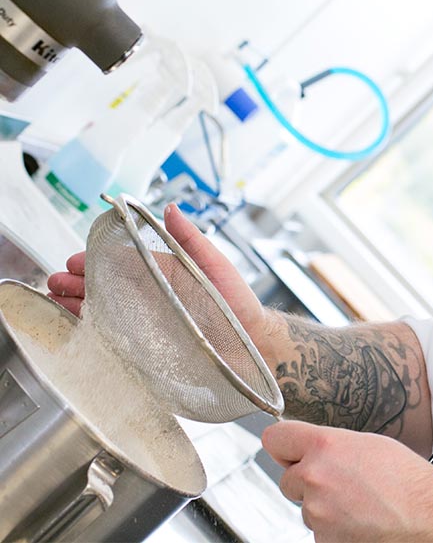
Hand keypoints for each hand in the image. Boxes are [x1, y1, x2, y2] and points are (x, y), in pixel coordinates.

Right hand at [47, 204, 279, 346]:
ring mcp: (148, 322)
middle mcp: (152, 297)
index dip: (95, 261)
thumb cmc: (238, 305)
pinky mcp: (149, 347)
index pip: (121, 263)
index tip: (75, 261)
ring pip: (104, 309)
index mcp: (163, 274)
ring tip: (56, 302)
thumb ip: (192, 239)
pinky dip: (91, 331)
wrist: (253, 346)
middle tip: (56, 283)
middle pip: (106, 286)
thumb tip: (170, 208)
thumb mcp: (216, 266)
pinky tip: (74, 329)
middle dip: (78, 282)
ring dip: (77, 304)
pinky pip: (114, 337)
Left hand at [263, 421, 432, 541]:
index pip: (275, 439)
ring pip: (305, 507)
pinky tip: (360, 520)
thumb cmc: (408, 481)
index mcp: (324, 446)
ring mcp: (316, 512)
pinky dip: (334, 528)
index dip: (285, 446)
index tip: (291, 451)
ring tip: (359, 502)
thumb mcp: (370, 444)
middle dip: (307, 481)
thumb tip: (310, 448)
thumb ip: (332, 445)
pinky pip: (319, 530)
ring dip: (323, 507)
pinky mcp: (322, 540)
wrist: (427, 518)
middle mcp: (314, 478)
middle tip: (341, 481)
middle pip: (288, 478)